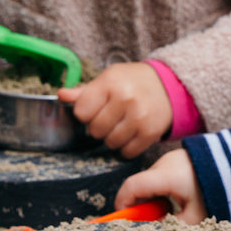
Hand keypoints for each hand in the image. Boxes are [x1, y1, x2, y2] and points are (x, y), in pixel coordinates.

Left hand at [58, 62, 172, 158]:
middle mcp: (125, 99)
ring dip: (112, 137)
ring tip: (120, 125)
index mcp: (110, 82)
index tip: (94, 108)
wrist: (169, 86)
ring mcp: (139, 117)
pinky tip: (131, 134)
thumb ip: (85, 91)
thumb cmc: (133, 81)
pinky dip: (126, 147)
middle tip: (109, 117)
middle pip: (95, 130)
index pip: (81, 112)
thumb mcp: (109, 78)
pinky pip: (127, 152)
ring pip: (110, 143)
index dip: (85, 113)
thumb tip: (61, 95)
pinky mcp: (150, 132)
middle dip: (99, 126)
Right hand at [115, 150, 207, 223]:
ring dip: (152, 195)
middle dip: (139, 203)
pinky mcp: (178, 157)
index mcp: (165, 176)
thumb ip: (173, 226)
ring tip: (167, 209)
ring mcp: (170, 158)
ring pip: (150, 180)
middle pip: (140, 184)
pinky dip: (162, 187)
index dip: (122, 202)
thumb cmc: (216, 190)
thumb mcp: (195, 216)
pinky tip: (176, 197)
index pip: (131, 186)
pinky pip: (161, 174)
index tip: (123, 217)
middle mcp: (164, 163)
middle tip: (148, 220)